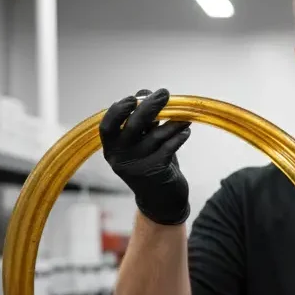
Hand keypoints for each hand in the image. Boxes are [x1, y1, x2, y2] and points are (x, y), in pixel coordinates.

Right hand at [99, 88, 191, 224]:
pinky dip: (179, 136)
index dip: (118, 110)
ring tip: (185, 115)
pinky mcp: (156, 171)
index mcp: (111, 148)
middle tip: (164, 93)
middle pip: (133, 125)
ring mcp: (137, 165)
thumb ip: (141, 123)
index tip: (133, 97)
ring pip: (156, 135)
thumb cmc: (150, 164)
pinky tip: (186, 130)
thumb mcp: (141, 145)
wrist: (160, 201)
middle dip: (149, 106)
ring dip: (172, 122)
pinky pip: (169, 147)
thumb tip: (145, 94)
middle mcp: (120, 157)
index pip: (107, 126)